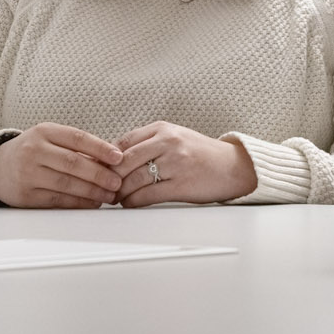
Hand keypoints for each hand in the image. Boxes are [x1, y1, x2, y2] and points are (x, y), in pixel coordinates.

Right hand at [0, 124, 123, 208]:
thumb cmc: (32, 151)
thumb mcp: (48, 139)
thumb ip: (75, 146)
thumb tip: (111, 160)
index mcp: (44, 132)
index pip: (77, 138)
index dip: (100, 148)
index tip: (119, 158)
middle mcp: (34, 151)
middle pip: (73, 163)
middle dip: (99, 174)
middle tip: (117, 182)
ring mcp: (28, 174)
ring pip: (66, 184)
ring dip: (92, 191)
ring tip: (109, 195)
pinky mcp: (25, 196)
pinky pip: (57, 200)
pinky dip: (77, 203)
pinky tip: (91, 203)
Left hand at [110, 122, 257, 207]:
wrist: (234, 167)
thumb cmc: (201, 154)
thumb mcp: (175, 138)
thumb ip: (148, 143)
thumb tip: (115, 158)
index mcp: (163, 129)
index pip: (124, 142)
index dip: (107, 158)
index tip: (99, 169)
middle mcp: (168, 142)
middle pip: (124, 160)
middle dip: (109, 177)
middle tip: (102, 188)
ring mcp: (176, 162)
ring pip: (133, 179)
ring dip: (119, 192)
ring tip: (115, 198)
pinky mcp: (181, 184)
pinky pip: (147, 195)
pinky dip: (133, 202)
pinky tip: (130, 204)